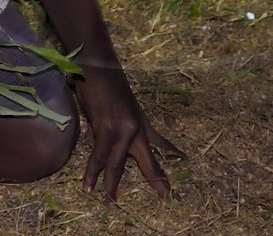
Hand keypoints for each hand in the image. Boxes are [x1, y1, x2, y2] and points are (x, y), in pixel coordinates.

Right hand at [75, 69, 178, 201]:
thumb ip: (120, 122)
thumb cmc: (106, 80)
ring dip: (112, 188)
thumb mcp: (121, 102)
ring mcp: (122, 130)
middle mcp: (136, 128)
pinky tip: (89, 187)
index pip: (160, 141)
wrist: (98, 66)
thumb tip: (111, 136)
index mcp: (141, 121)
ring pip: (118, 166)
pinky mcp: (106, 129)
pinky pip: (98, 158)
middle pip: (148, 161)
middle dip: (156, 180)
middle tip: (166, 196)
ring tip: (111, 205)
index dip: (172, 151)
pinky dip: (91, 174)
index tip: (184, 158)